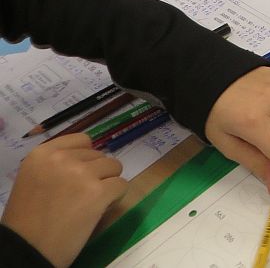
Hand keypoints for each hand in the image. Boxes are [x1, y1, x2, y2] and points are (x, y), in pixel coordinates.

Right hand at [1, 134, 126, 266]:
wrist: (26, 250)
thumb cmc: (27, 220)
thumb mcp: (34, 179)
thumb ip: (58, 165)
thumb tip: (90, 159)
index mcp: (42, 154)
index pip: (83, 140)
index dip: (86, 158)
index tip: (80, 174)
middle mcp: (62, 158)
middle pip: (99, 156)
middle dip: (96, 174)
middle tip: (81, 197)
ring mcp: (82, 173)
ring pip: (114, 167)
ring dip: (107, 184)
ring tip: (89, 204)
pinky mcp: (98, 191)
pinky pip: (122, 185)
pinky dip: (116, 197)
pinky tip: (99, 210)